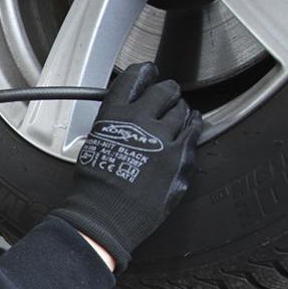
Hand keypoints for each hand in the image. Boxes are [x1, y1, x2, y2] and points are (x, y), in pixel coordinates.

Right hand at [50, 62, 200, 270]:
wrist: (106, 216)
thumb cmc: (94, 189)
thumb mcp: (93, 146)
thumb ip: (112, 127)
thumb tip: (122, 122)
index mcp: (114, 116)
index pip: (132, 80)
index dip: (144, 72)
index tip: (149, 72)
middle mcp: (139, 121)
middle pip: (163, 91)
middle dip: (168, 91)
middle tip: (169, 94)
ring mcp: (163, 138)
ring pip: (181, 110)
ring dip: (181, 109)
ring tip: (181, 112)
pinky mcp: (180, 156)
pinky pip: (194, 132)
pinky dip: (194, 125)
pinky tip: (193, 125)